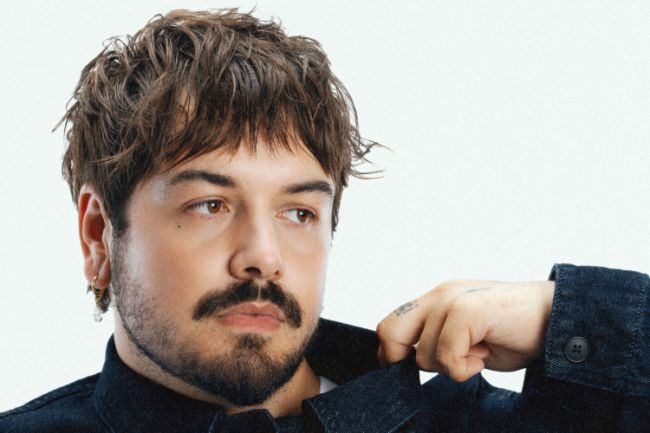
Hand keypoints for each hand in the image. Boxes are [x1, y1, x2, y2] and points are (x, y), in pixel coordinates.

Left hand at [376, 279, 554, 381]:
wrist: (556, 317)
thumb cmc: (513, 331)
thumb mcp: (465, 338)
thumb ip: (436, 342)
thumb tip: (406, 360)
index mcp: (436, 299)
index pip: (391, 326)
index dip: (393, 354)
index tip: (412, 369)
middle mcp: (440, 295)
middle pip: (391, 332)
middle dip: (405, 359)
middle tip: (441, 365)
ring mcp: (452, 300)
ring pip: (424, 354)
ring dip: (452, 366)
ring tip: (479, 353)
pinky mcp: (468, 310)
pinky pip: (447, 355)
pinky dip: (465, 368)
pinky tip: (484, 355)